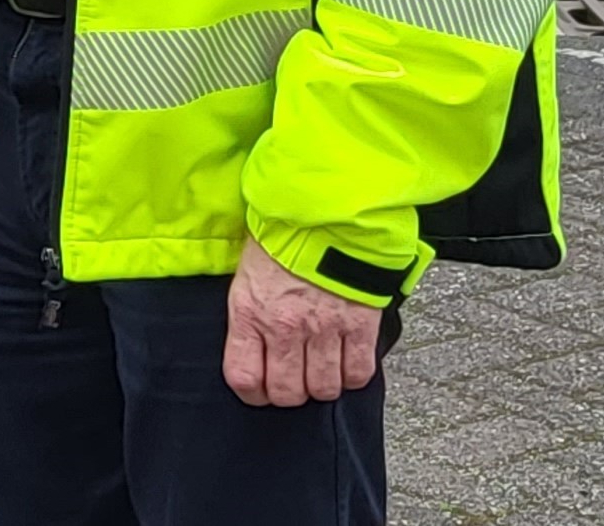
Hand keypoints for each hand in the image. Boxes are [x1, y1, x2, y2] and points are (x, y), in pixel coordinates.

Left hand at [225, 235, 383, 405]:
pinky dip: (353, 375)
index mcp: (250, 314)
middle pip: (288, 393)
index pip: (244, 378)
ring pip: (324, 388)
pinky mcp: (359, 325)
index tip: (258, 389)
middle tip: (293, 382)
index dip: (252, 393)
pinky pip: (358, 372)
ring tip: (319, 371)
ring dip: (322, 386)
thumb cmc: (281, 235)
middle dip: (289, 394)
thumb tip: (250, 339)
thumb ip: (249, 312)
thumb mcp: (246, 273)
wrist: (323, 211)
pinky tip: (346, 362)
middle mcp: (286, 328)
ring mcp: (325, 330)